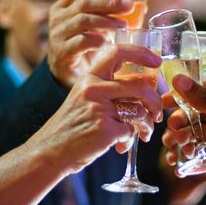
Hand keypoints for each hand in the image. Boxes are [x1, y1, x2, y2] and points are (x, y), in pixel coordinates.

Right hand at [33, 43, 162, 173]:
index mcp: (89, 78)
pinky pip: (131, 131)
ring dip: (147, 124)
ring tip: (144, 133)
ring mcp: (100, 110)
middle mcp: (94, 89)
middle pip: (140, 86)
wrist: (48, 152)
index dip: (141, 53)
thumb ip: (106, 90)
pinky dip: (130, 139)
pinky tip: (121, 145)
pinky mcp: (105, 130)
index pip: (117, 52)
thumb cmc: (69, 128)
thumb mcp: (82, 99)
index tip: (156, 61)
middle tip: (157, 113)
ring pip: (140, 111)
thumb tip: (142, 88)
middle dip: (155, 101)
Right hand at [47, 0, 133, 88]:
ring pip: (82, 21)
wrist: (67, 76)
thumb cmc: (84, 47)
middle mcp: (57, 19)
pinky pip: (81, 42)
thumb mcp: (94, 28)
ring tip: (123, 25)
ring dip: (106, 21)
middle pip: (83, 4)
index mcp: (63, 7)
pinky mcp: (62, 53)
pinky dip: (98, 40)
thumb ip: (111, 16)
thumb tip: (141, 7)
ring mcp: (58, 36)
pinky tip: (109, 43)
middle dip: (108, 3)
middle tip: (128, 6)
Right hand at [161, 76, 205, 200]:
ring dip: (185, 137)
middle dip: (182, 120)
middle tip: (172, 128)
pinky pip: (203, 149)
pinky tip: (183, 155)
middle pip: (197, 113)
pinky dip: (192, 152)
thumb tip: (178, 80)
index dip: (182, 95)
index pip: (203, 90)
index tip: (163, 101)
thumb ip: (204, 99)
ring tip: (176, 144)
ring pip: (198, 132)